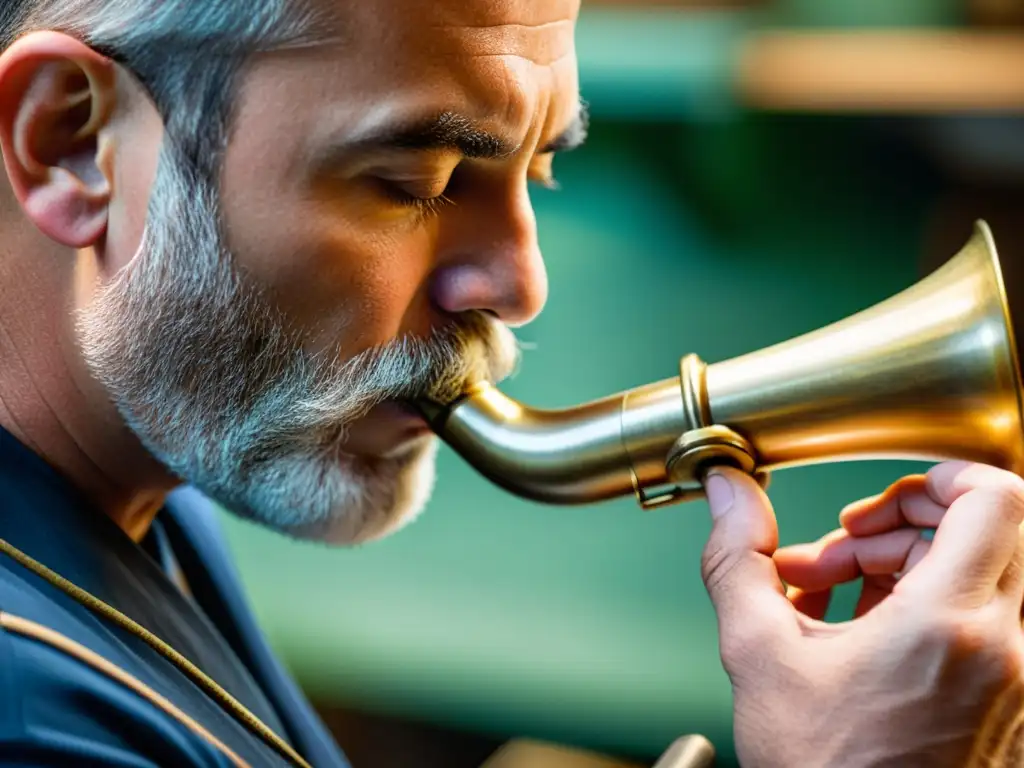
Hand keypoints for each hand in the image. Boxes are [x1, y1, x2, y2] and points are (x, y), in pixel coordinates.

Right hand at [700, 461, 1023, 767]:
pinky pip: (986, 619)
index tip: (881, 499)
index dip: (937, 477)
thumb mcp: (759, 656)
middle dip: (905, 524)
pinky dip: (929, 607)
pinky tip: (860, 634)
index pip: (993, 498)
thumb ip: (740, 560)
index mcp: (949, 624)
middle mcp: (1006, 647)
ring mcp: (1019, 678)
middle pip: (989, 529)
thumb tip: (730, 493)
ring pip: (985, 574)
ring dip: (910, 566)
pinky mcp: (1015, 702)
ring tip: (833, 599)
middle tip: (844, 552)